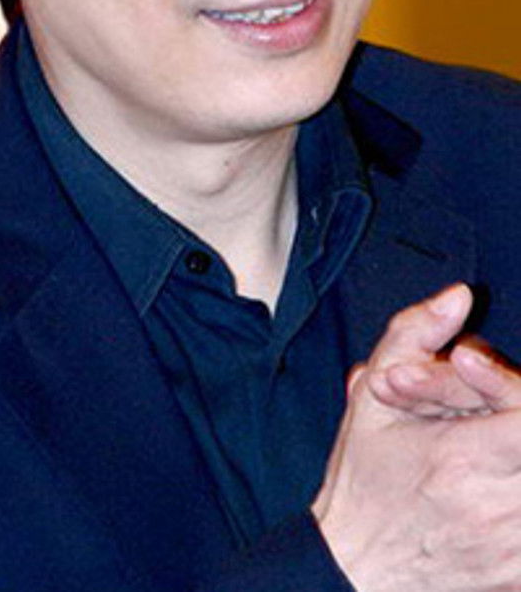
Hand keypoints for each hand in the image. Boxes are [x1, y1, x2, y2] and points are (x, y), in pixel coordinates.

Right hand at [313, 284, 520, 591]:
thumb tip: (458, 296)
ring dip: (519, 448)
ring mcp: (517, 547)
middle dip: (516, 410)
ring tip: (488, 445)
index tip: (475, 372)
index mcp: (461, 461)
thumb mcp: (373, 400)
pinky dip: (519, 488)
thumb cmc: (363, 480)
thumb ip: (414, 334)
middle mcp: (499, 509)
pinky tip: (495, 479)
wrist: (356, 570)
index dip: (511, 384)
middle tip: (489, 410)